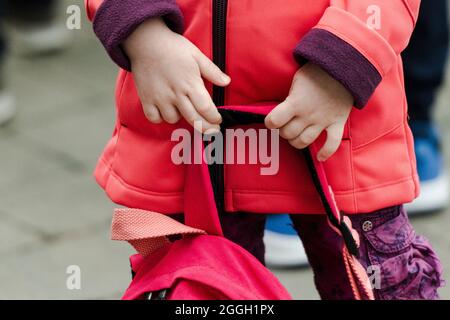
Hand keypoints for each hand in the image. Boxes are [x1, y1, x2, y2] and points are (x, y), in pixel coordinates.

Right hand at [123, 18, 230, 133]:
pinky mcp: (146, 99)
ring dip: (180, 118)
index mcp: (190, 83)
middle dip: (206, 127)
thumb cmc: (173, 47)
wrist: (145, 41)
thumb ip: (212, 71)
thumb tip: (227, 82)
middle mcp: (175, 93)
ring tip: (184, 110)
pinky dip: (161, 118)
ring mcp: (160, 98)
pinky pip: (154, 118)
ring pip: (173, 119)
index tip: (218, 120)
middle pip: (193, 119)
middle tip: (212, 129)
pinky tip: (166, 111)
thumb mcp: (197, 55)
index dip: (214, 118)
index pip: (206, 108)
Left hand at [265, 63, 352, 160]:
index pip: (274, 120)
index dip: (270, 122)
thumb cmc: (317, 71)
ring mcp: (323, 121)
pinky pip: (332, 143)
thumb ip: (290, 97)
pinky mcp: (337, 123)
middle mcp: (307, 115)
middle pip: (288, 134)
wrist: (344, 67)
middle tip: (285, 125)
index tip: (272, 120)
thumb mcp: (297, 80)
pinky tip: (319, 157)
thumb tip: (282, 110)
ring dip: (296, 141)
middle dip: (283, 131)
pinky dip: (326, 152)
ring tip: (296, 136)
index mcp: (295, 102)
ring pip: (304, 141)